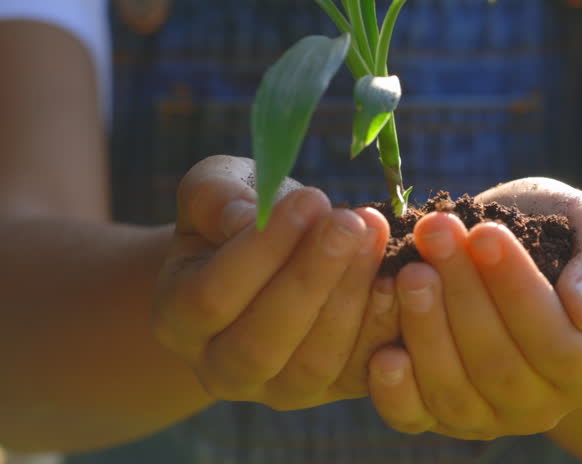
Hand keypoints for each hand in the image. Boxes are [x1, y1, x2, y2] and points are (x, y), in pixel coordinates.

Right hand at [151, 155, 399, 409]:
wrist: (269, 259)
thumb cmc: (236, 216)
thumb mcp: (215, 191)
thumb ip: (217, 198)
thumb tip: (247, 218)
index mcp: (177, 319)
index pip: (213, 296)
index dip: (263, 249)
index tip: (310, 198)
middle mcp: (221, 369)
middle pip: (262, 342)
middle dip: (312, 277)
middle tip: (350, 221)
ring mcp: (278, 389)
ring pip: (314, 363)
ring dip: (352, 297)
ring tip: (375, 234)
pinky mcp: (334, 390)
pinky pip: (362, 372)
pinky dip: (385, 327)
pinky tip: (403, 277)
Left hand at [366, 178, 581, 438]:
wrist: (508, 263)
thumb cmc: (559, 241)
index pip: (557, 342)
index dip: (517, 289)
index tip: (484, 231)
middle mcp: (545, 405)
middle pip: (500, 366)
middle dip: (462, 294)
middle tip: (434, 232)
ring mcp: (490, 418)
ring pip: (456, 393)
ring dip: (426, 330)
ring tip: (408, 271)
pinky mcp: (438, 418)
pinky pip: (415, 417)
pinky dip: (396, 390)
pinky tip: (383, 349)